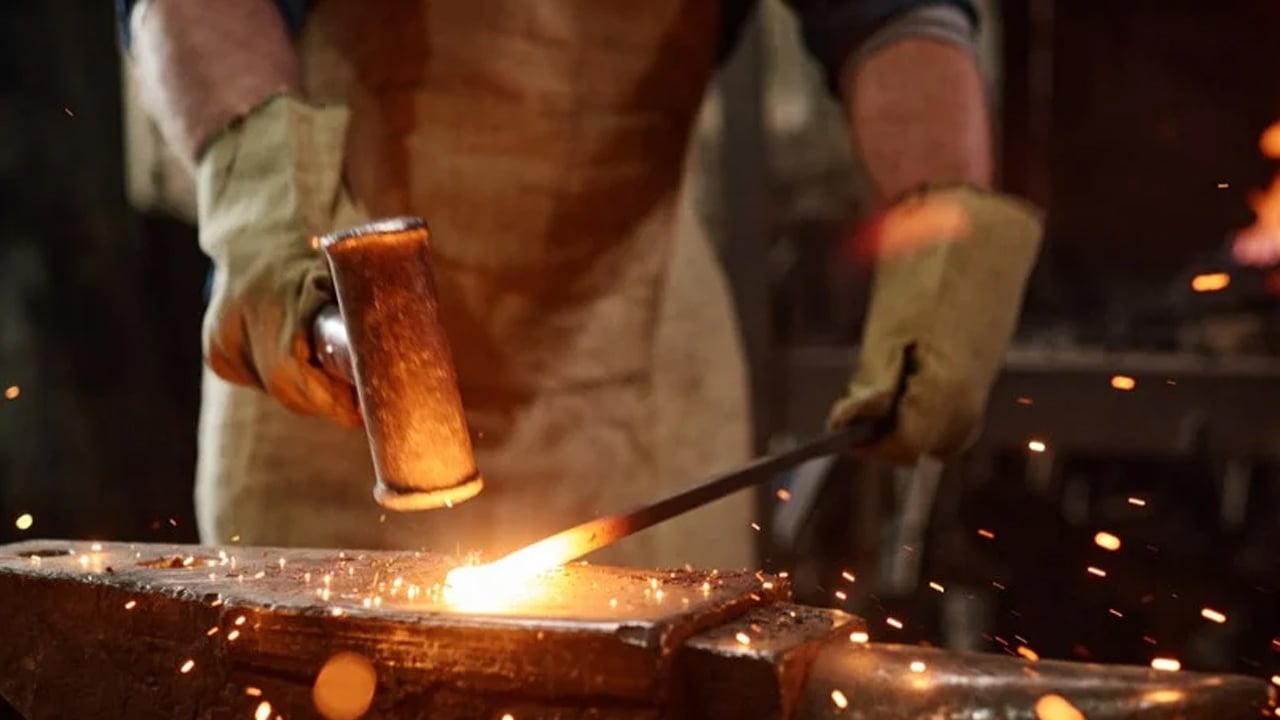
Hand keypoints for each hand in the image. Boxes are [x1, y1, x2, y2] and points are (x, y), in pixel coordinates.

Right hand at [196, 94, 365, 425]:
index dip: (335, 402)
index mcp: (271, 301)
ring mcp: (222, 338)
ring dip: (310, 387)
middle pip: (290, 392)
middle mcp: (237, 322)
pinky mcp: (217, 350)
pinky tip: (300, 352)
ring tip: (334, 364)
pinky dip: (286, 376)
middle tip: (366, 397)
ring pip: (277, 389)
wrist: (257, 218)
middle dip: (331, 398)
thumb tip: (412, 345)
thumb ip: (370, 300)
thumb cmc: (315, 235)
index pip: (295, 378)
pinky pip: (261, 380)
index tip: (369, 408)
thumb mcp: (347, 261)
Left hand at [829, 186, 1042, 462]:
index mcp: (949, 390)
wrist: (974, 220)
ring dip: (907, 420)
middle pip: (926, 446)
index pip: (906, 448)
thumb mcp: (887, 326)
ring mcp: (983, 378)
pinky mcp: (984, 362)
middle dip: (889, 436)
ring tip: (878, 387)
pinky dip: (926, 402)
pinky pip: (954, 404)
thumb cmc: (927, 267)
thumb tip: (849, 424)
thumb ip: (872, 382)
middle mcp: (973, 394)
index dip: (871, 445)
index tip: (842, 427)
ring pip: (943, 428)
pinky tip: (904, 373)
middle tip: (856, 409)